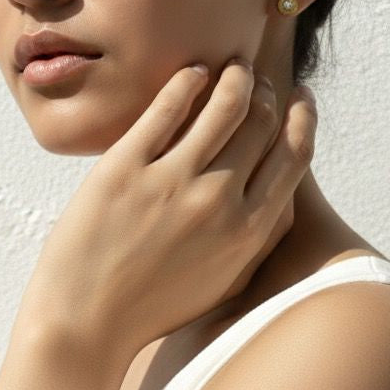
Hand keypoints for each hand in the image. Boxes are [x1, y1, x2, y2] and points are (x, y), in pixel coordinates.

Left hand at [17, 58, 317, 356]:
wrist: (86, 322)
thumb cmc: (156, 307)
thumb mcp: (224, 282)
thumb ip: (261, 239)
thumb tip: (286, 193)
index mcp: (248, 231)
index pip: (294, 155)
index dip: (303, 118)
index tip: (299, 97)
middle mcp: (219, 201)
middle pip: (262, 123)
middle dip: (267, 91)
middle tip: (255, 80)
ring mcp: (171, 182)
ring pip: (224, 104)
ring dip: (235, 76)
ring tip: (230, 67)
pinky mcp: (123, 168)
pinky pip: (166, 107)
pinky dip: (187, 80)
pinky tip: (192, 72)